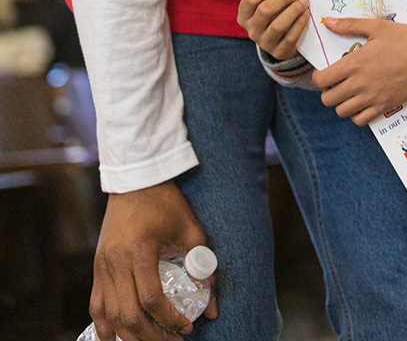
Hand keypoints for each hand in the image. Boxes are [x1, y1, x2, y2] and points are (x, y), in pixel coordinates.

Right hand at [89, 181, 215, 339]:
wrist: (136, 180)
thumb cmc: (167, 204)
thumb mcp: (191, 230)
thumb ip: (204, 268)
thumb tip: (212, 308)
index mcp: (140, 252)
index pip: (152, 300)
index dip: (170, 320)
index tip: (186, 327)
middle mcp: (116, 262)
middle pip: (129, 315)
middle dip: (151, 337)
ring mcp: (102, 265)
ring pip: (110, 316)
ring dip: (130, 336)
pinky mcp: (97, 266)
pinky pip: (96, 306)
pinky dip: (105, 327)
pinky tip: (116, 339)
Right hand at [237, 0, 308, 59]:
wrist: (279, 43)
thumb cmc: (273, 16)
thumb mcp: (267, 6)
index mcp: (244, 16)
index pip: (250, 0)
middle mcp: (252, 30)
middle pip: (265, 11)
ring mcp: (264, 43)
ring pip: (277, 25)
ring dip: (293, 10)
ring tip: (304, 0)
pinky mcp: (279, 52)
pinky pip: (290, 37)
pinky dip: (299, 24)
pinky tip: (306, 13)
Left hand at [312, 17, 406, 125]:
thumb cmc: (405, 40)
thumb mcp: (377, 27)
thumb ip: (349, 25)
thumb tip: (328, 22)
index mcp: (355, 63)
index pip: (322, 80)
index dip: (318, 77)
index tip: (324, 73)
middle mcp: (359, 83)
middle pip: (328, 99)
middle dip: (327, 92)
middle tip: (336, 83)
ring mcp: (372, 98)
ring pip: (342, 112)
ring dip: (341, 103)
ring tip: (348, 93)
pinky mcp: (384, 107)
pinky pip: (360, 120)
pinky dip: (356, 114)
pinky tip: (361, 102)